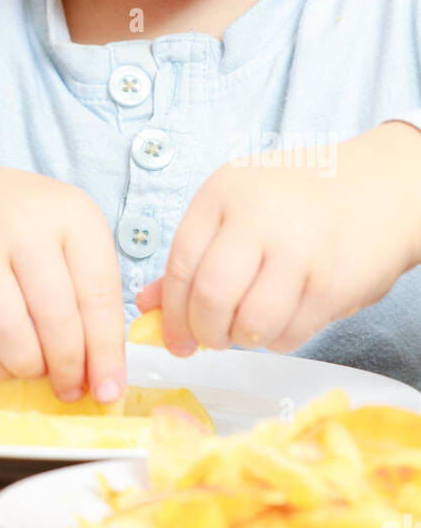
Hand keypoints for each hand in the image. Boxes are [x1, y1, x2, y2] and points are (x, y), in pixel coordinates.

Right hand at [0, 159, 126, 403]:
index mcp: (71, 212)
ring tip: (37, 369)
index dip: (106, 353)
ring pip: (11, 338)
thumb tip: (104, 377)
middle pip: (56, 319)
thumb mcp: (70, 238)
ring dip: (30, 369)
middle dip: (68, 368)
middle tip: (70, 389)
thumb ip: (92, 296)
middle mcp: (22, 224)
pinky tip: (5, 362)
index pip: (99, 295)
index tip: (109, 392)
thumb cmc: (26, 227)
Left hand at [134, 121, 420, 355]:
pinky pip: (288, 335)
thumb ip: (194, 254)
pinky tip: (281, 319)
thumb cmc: (299, 199)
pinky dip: (276, 340)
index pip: (181, 263)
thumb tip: (147, 306)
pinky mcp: (332, 284)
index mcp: (224, 192)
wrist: (380, 187)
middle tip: (210, 339)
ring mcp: (299, 250)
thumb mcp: (237, 207)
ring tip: (247, 327)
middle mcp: (259, 217)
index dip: (172, 311)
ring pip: (249, 324)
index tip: (172, 337)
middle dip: (203, 332)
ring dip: (241, 339)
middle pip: (211, 297)